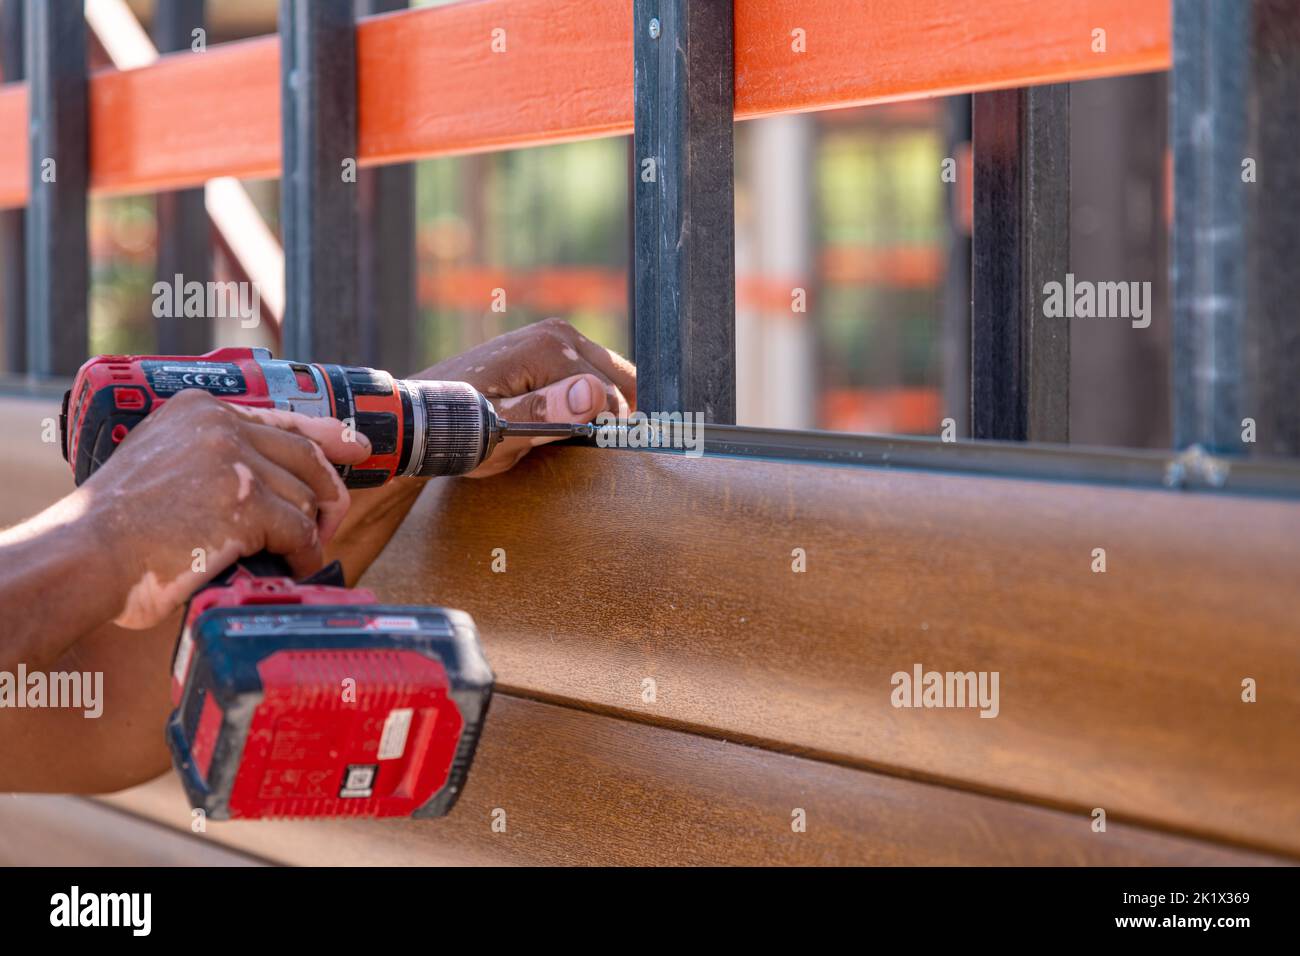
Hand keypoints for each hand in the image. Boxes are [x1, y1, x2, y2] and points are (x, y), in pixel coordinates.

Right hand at [82, 389, 371, 628]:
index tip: (355, 447)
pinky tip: (293, 567)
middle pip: (306, 457)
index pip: (282, 418)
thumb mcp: (159, 465)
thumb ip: (207, 460)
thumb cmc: (113, 530)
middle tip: (332, 523)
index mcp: (198, 410)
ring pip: (305, 497)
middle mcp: (220, 425)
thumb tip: (265, 483)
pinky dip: (303, 555)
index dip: (328, 435)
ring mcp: (234, 461)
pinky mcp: (246, 502)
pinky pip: (299, 532)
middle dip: (329, 493)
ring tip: (293, 555)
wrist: (83, 556)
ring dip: (307, 532)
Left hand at [418, 317, 635, 477]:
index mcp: (551, 347)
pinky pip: (591, 373)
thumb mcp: (500, 431)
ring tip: (565, 431)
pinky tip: (561, 418)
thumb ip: (547, 413)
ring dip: (600, 407)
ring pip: (610, 377)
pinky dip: (588, 398)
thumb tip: (592, 394)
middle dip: (609, 414)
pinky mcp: (548, 346)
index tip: (575, 450)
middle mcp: (558, 332)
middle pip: (621, 380)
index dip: (603, 432)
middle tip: (575, 444)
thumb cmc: (456, 428)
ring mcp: (553, 335)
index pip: (613, 397)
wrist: (419, 415)